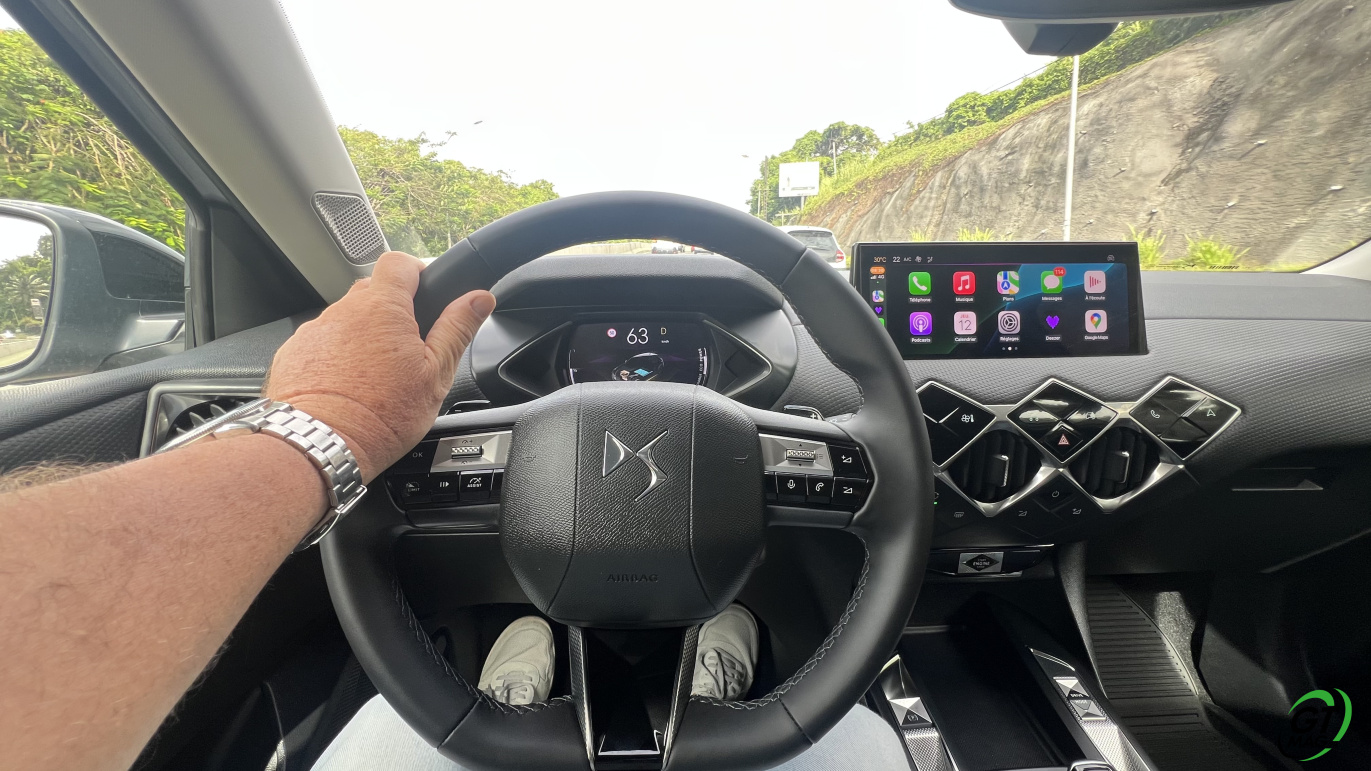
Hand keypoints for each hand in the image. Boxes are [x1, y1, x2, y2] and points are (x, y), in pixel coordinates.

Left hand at [263, 252, 494, 481]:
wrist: (319, 444)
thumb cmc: (381, 415)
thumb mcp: (436, 375)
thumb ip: (457, 329)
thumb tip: (479, 299)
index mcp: (384, 308)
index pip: (399, 263)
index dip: (416, 271)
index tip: (425, 292)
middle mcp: (344, 311)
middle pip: (372, 291)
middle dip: (391, 310)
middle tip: (407, 347)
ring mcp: (315, 330)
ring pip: (346, 320)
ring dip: (361, 336)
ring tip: (374, 376)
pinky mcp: (294, 352)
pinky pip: (321, 343)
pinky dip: (335, 357)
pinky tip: (346, 386)